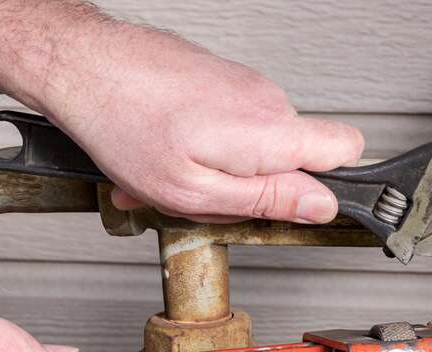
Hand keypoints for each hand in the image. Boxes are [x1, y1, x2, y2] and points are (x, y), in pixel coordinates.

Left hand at [0, 2, 364, 222]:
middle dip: (256, 187)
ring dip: (218, 170)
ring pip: (254, 145)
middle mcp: (267, 100)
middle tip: (207, 199)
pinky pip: (228, 126)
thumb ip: (267, 201)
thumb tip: (320, 207)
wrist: (81, 65)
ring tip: (172, 176)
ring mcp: (243, 85)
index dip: (330, 185)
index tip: (303, 205)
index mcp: (271, 132)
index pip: (349, 151)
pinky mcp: (220, 79)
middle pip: (293, 157)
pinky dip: (199, 148)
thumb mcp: (195, 191)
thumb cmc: (124, 123)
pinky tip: (163, 154)